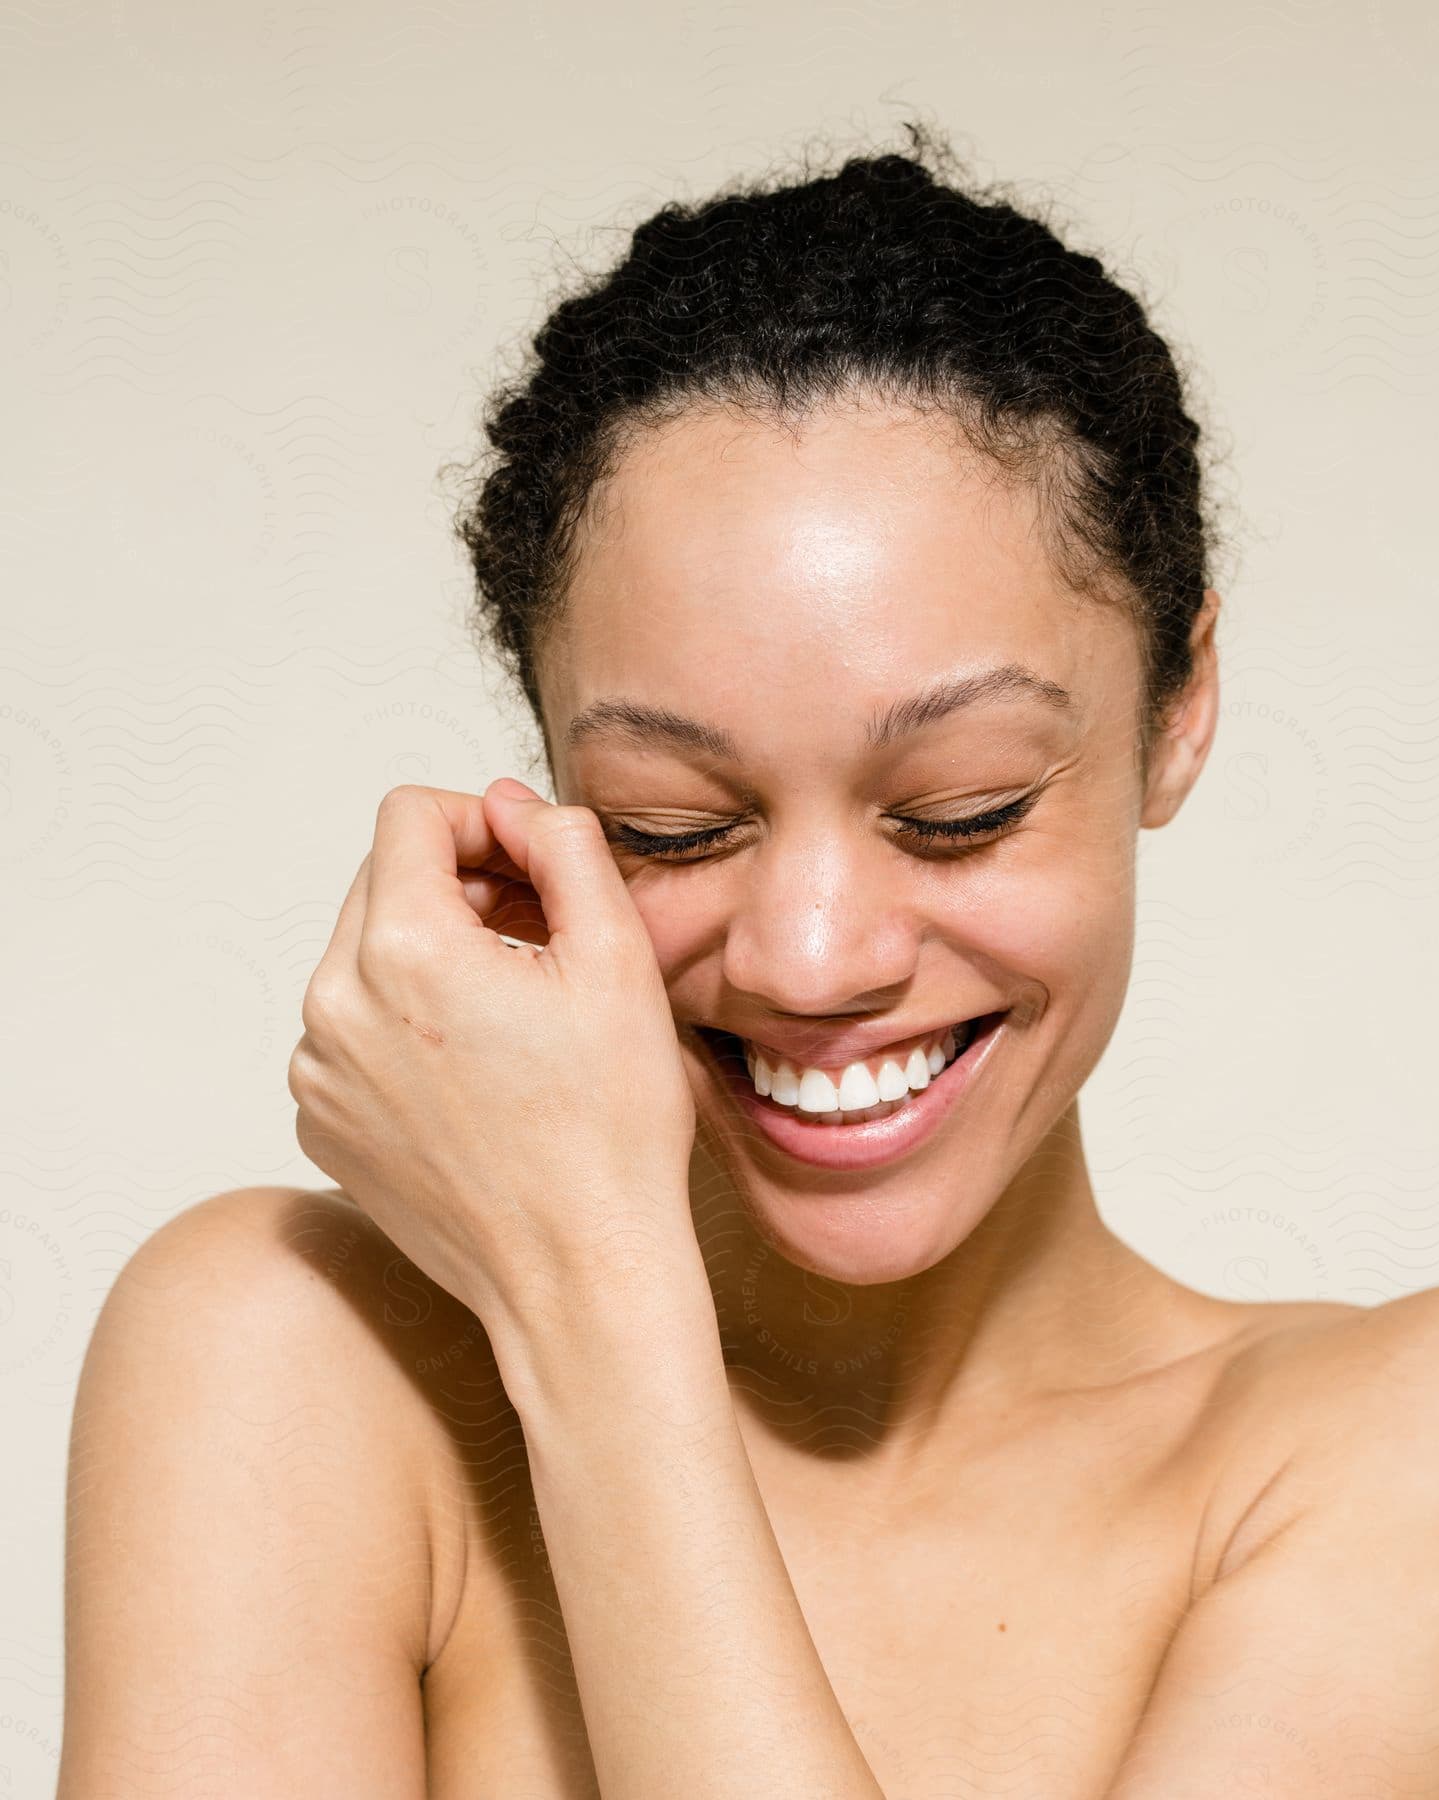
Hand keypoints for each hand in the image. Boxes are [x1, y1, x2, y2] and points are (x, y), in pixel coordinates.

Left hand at [287, 780, 698, 1352]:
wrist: (579, 1276)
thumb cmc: (611, 1132)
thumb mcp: (618, 958)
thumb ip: (561, 845)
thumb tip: (508, 803)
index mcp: (401, 950)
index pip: (409, 815)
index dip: (483, 822)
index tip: (533, 870)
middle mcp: (333, 1005)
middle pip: (383, 880)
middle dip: (460, 886)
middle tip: (540, 937)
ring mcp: (316, 1070)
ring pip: (366, 955)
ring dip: (433, 955)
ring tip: (514, 1012)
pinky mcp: (319, 1121)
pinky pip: (352, 1029)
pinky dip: (406, 1025)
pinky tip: (478, 1070)